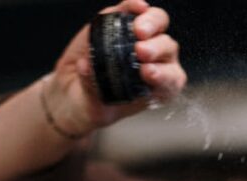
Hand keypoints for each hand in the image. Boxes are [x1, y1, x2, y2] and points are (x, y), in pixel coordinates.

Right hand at [49, 1, 186, 135]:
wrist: (75, 88)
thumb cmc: (93, 102)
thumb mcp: (93, 104)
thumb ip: (92, 87)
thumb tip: (86, 67)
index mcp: (156, 87)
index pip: (171, 79)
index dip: (164, 75)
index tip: (147, 73)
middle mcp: (155, 61)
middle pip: (167, 48)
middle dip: (156, 49)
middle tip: (140, 52)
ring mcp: (139, 39)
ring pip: (158, 25)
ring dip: (151, 25)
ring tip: (137, 31)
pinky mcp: (122, 21)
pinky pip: (134, 9)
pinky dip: (136, 6)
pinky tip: (138, 7)